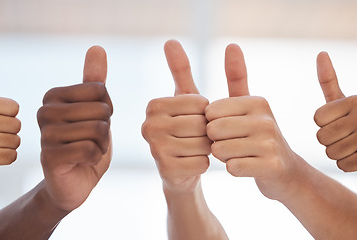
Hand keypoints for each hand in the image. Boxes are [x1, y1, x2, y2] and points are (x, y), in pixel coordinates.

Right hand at [37, 46, 112, 211]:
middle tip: (91, 140)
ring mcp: (44, 134)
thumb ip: (94, 81)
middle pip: (100, 109)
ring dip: (101, 145)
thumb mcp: (96, 110)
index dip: (106, 110)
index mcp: (53, 95)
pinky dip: (94, 158)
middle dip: (105, 129)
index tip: (93, 122)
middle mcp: (44, 111)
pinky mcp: (49, 157)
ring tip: (86, 151)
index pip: (100, 90)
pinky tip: (81, 162)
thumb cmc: (86, 143)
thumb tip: (97, 47)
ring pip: (96, 129)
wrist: (74, 182)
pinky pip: (89, 149)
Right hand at [142, 40, 210, 192]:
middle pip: (200, 123)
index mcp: (154, 105)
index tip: (196, 118)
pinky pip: (202, 162)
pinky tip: (194, 163)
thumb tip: (170, 40)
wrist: (183, 170)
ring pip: (202, 143)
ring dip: (207, 147)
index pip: (199, 102)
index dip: (207, 112)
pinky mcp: (165, 169)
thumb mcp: (187, 99)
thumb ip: (180, 70)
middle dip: (208, 131)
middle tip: (198, 137)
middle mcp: (148, 125)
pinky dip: (204, 163)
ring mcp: (154, 148)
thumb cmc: (188, 130)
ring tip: (195, 149)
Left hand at [205, 44, 301, 200]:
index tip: (228, 128)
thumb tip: (232, 44)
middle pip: (213, 130)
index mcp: (257, 101)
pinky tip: (245, 166)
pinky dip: (233, 169)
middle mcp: (266, 119)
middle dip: (215, 141)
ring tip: (240, 154)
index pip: (210, 112)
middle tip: (233, 143)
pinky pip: (232, 167)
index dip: (211, 123)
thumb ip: (237, 76)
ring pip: (219, 150)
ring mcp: (270, 143)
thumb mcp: (248, 104)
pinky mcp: (271, 165)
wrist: (284, 171)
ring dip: (223, 156)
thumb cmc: (257, 136)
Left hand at [314, 52, 356, 174]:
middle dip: (328, 141)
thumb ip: (328, 80)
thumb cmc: (355, 122)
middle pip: (321, 136)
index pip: (317, 118)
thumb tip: (321, 53)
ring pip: (330, 152)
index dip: (323, 124)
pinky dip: (346, 164)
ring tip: (351, 146)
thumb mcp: (341, 101)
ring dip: (336, 153)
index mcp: (354, 100)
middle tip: (344, 137)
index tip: (337, 122)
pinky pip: (341, 165)